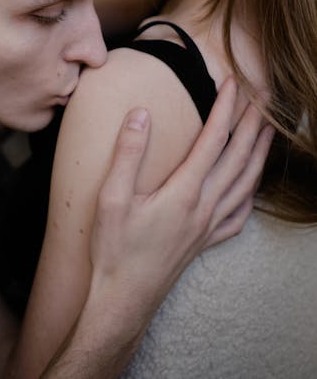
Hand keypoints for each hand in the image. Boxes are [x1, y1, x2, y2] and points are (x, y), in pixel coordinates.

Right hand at [88, 77, 272, 323]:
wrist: (124, 300)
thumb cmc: (115, 249)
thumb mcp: (111, 198)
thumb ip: (128, 153)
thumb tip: (141, 113)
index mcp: (184, 192)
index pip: (213, 139)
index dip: (224, 108)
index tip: (231, 82)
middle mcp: (205, 207)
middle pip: (239, 157)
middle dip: (254, 122)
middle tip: (264, 95)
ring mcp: (210, 226)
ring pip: (247, 182)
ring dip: (261, 151)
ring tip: (270, 129)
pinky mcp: (207, 241)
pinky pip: (241, 212)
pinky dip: (253, 191)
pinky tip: (253, 184)